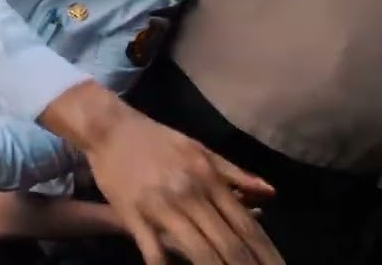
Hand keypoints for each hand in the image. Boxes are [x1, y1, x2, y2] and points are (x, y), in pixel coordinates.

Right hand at [70, 85, 279, 264]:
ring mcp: (163, 207)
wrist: (110, 128)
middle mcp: (191, 195)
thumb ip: (234, 174)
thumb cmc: (157, 140)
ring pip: (198, 250)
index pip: (246, 225)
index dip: (266, 253)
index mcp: (209, 179)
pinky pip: (153, 250)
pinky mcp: (135, 216)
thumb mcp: (200, 150)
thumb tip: (271, 193)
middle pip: (228, 243)